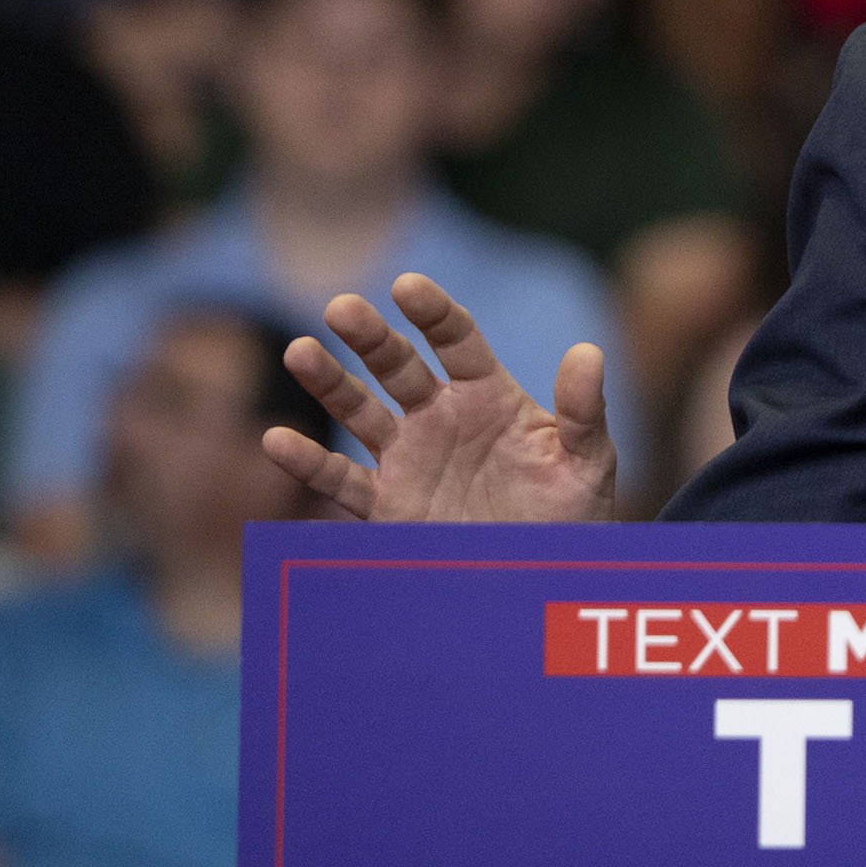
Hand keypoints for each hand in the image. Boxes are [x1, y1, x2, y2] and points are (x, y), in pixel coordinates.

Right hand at [263, 273, 617, 523]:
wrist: (544, 580)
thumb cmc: (572, 515)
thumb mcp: (586, 461)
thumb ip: (582, 410)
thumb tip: (588, 352)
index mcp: (488, 395)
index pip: (456, 340)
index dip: (432, 311)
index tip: (407, 286)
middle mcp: (441, 418)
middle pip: (398, 366)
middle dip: (369, 336)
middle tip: (341, 307)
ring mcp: (410, 458)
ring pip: (359, 412)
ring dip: (328, 383)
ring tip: (298, 352)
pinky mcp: (388, 505)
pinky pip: (342, 481)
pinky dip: (310, 463)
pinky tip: (277, 441)